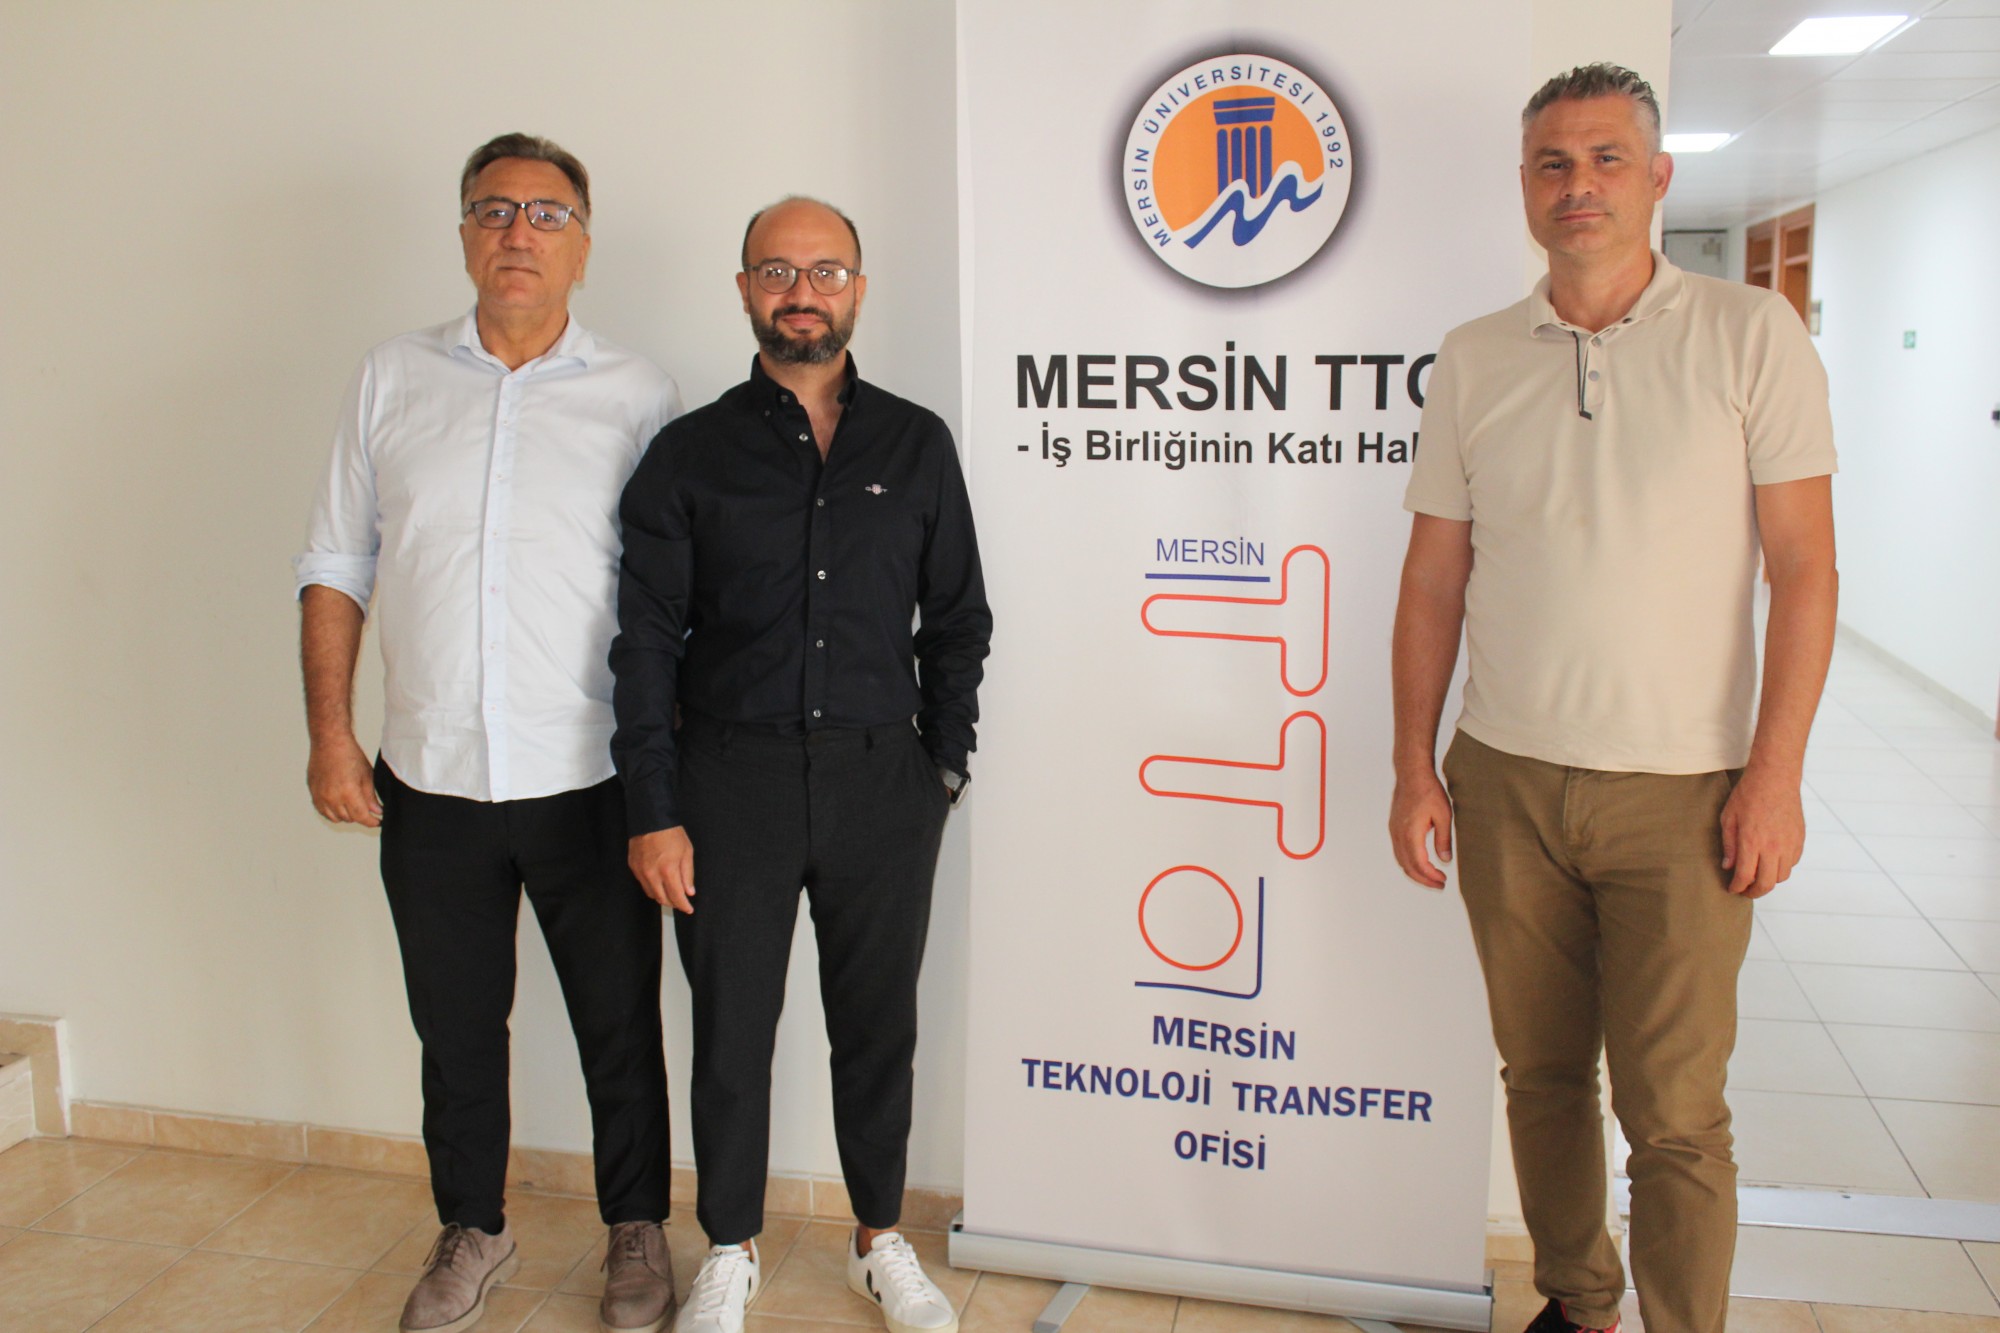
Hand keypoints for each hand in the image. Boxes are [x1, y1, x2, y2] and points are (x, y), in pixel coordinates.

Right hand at [307, 735, 380, 826]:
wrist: (329, 742)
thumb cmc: (349, 754)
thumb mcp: (367, 775)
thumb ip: (370, 796)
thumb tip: (376, 811)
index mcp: (348, 792)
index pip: (361, 816)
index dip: (371, 821)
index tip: (378, 821)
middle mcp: (332, 797)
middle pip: (349, 818)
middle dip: (360, 815)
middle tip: (367, 808)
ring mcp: (320, 796)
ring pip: (336, 818)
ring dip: (346, 815)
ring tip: (353, 805)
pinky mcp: (313, 793)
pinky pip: (323, 811)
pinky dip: (332, 812)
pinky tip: (340, 804)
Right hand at [630, 826, 695, 912]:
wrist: (651, 820)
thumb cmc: (671, 834)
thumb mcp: (687, 852)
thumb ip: (688, 874)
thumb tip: (689, 892)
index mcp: (668, 870)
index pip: (676, 896)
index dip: (684, 906)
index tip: (688, 909)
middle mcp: (652, 874)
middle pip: (663, 899)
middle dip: (673, 903)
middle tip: (681, 902)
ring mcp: (641, 871)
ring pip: (651, 894)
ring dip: (662, 897)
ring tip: (671, 894)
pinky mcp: (633, 867)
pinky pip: (643, 884)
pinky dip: (652, 888)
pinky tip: (659, 884)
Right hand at [1389, 770, 1453, 889]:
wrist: (1412, 774)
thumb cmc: (1428, 791)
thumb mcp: (1444, 816)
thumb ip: (1444, 840)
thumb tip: (1445, 861)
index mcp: (1411, 833)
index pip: (1419, 864)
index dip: (1431, 876)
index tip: (1443, 881)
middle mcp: (1398, 834)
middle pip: (1407, 866)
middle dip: (1423, 879)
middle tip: (1439, 884)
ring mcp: (1394, 831)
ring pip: (1401, 860)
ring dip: (1415, 872)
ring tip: (1431, 877)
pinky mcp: (1394, 827)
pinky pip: (1398, 851)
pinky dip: (1408, 862)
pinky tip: (1420, 862)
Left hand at [1720, 767, 1804, 897]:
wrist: (1775, 778)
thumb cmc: (1748, 795)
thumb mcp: (1728, 818)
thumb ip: (1729, 845)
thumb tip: (1728, 867)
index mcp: (1752, 842)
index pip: (1745, 876)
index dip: (1737, 887)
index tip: (1732, 889)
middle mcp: (1773, 847)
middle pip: (1767, 884)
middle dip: (1754, 892)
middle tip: (1745, 891)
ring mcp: (1789, 844)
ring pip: (1782, 876)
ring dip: (1769, 880)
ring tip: (1757, 875)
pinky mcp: (1800, 840)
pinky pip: (1792, 863)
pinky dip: (1781, 867)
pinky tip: (1771, 861)